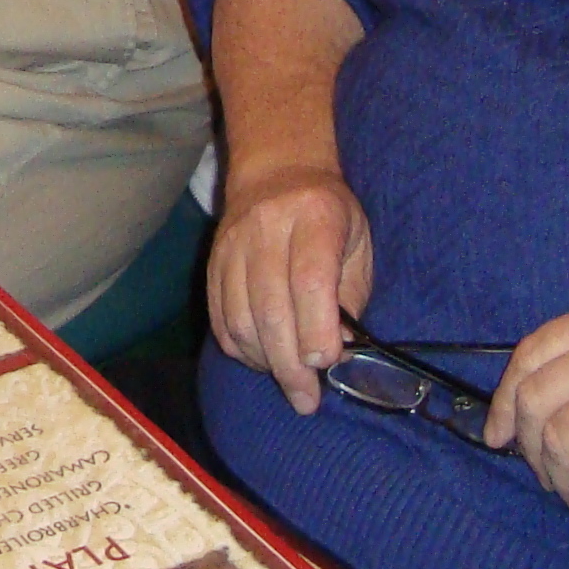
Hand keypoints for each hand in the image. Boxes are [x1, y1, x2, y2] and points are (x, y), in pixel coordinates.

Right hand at [207, 163, 373, 413]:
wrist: (276, 170)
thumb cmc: (329, 215)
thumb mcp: (357, 243)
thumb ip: (352, 296)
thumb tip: (340, 355)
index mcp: (315, 216)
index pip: (309, 280)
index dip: (317, 329)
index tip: (326, 364)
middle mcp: (267, 227)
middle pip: (271, 307)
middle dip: (290, 364)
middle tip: (306, 398)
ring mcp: (232, 244)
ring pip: (238, 318)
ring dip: (263, 361)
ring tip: (287, 381)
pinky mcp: (211, 261)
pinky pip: (218, 316)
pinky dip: (238, 348)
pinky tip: (260, 359)